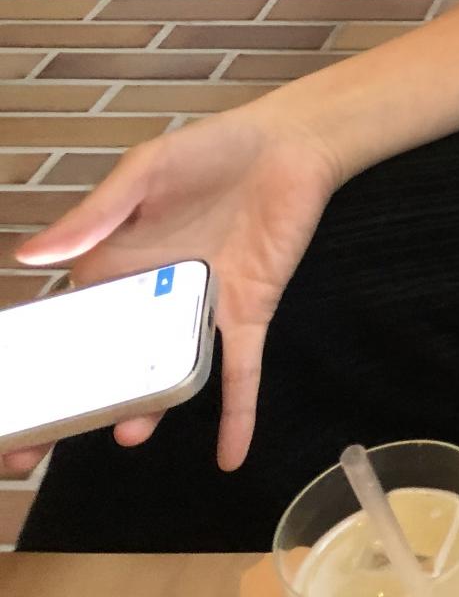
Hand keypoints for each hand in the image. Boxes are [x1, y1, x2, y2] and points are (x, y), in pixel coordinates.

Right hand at [3, 107, 341, 475]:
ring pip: (167, 372)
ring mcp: (199, 308)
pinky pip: (241, 370)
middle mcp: (152, 296)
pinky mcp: (248, 311)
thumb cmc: (211, 149)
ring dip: (149, 409)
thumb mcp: (145, 172)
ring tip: (130, 433)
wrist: (291, 143)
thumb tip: (31, 255)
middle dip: (74, 408)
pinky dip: (239, 412)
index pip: (65, 324)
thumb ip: (96, 215)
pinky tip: (231, 456)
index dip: (35, 366)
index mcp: (113, 264)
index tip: (9, 409)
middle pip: (107, 363)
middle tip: (30, 452)